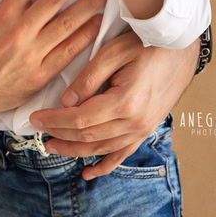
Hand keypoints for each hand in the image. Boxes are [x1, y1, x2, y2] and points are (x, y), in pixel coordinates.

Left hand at [28, 31, 198, 178]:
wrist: (179, 48)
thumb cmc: (145, 44)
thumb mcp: (112, 52)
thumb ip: (88, 79)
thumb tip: (66, 103)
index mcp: (125, 102)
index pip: (80, 119)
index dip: (55, 121)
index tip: (36, 118)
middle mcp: (136, 121)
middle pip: (88, 137)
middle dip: (60, 135)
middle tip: (38, 132)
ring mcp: (143, 128)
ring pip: (102, 148)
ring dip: (75, 150)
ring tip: (53, 147)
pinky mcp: (147, 129)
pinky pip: (123, 153)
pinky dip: (105, 165)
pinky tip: (89, 172)